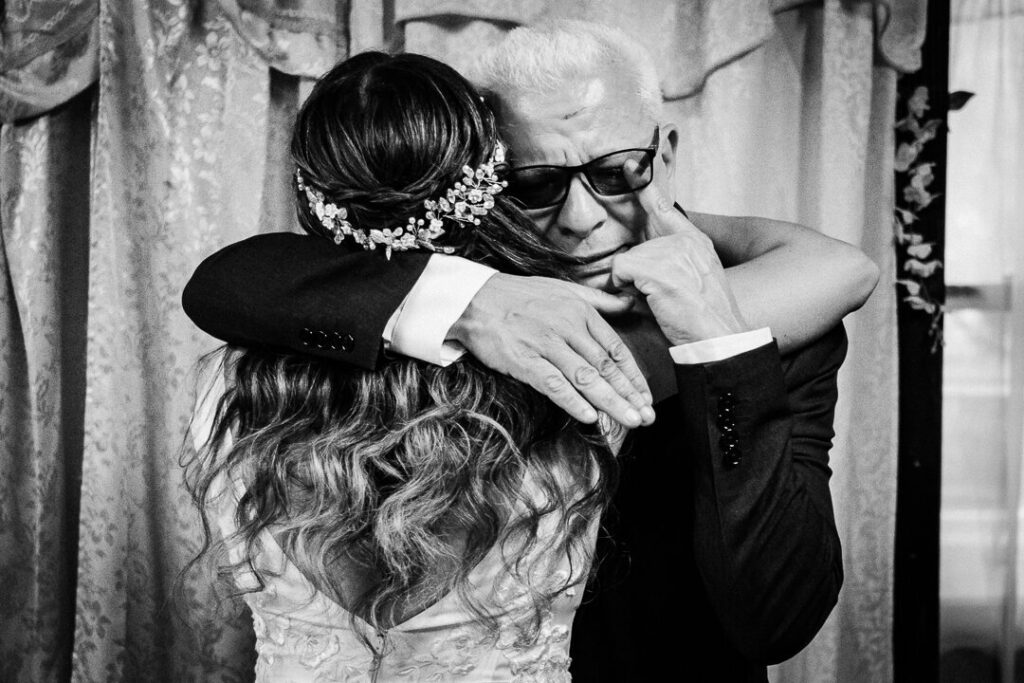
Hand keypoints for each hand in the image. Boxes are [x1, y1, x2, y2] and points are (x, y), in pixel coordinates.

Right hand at [449, 274, 654, 427]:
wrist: (474, 299)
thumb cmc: (519, 296)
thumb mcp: (563, 289)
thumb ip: (598, 300)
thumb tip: (629, 303)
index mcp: (580, 312)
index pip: (615, 349)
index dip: (633, 376)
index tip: (646, 397)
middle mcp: (567, 327)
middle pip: (605, 367)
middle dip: (629, 395)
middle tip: (647, 417)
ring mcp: (545, 344)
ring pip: (585, 378)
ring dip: (610, 402)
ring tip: (629, 421)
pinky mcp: (523, 360)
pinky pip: (553, 384)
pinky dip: (572, 401)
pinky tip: (589, 417)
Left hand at [610, 164, 749, 344]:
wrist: (721, 340)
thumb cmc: (703, 319)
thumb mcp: (693, 281)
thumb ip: (667, 262)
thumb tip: (631, 263)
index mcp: (695, 241)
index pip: (665, 206)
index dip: (646, 183)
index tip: (631, 163)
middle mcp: (684, 240)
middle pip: (636, 248)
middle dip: (638, 274)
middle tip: (664, 297)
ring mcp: (671, 251)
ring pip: (627, 261)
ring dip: (634, 285)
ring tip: (662, 302)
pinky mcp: (656, 267)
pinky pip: (620, 271)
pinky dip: (626, 290)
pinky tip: (651, 302)